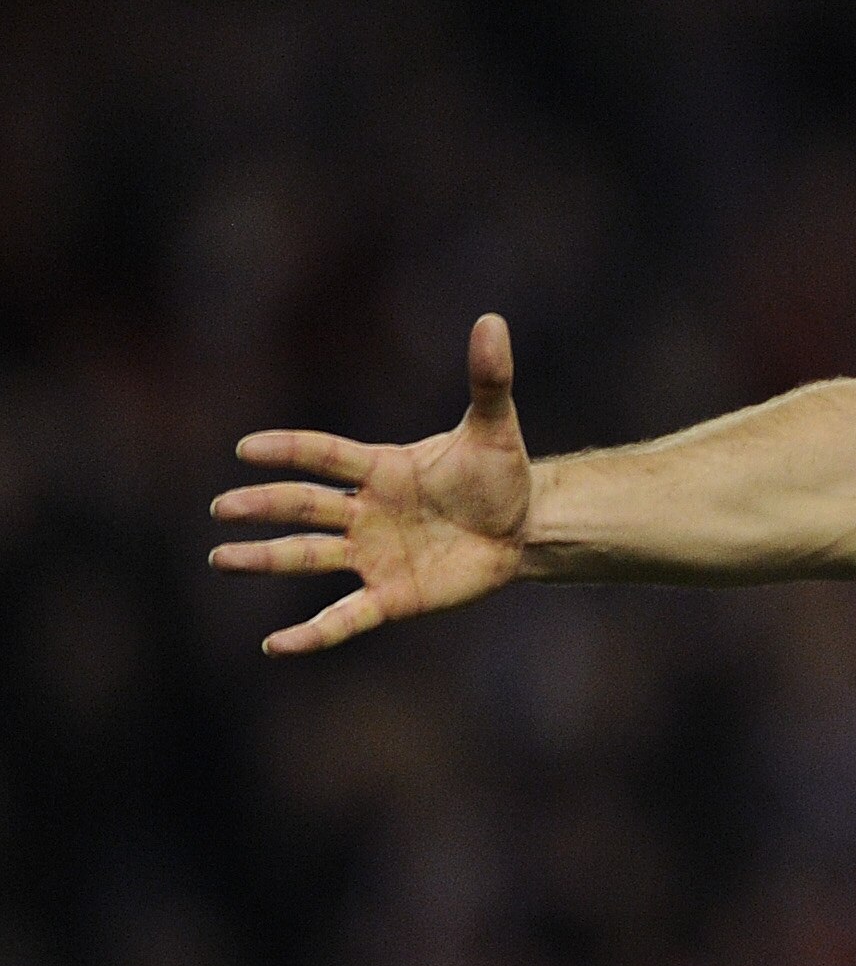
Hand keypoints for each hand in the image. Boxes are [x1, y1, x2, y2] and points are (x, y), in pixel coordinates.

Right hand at [210, 315, 532, 654]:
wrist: (525, 529)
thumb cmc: (501, 476)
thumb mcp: (496, 428)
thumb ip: (488, 378)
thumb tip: (491, 319)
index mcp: (381, 469)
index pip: (326, 456)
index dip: (290, 451)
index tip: (247, 449)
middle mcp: (366, 511)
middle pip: (304, 507)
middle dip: (263, 506)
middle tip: (223, 507)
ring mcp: (373, 555)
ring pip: (307, 556)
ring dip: (264, 558)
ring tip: (220, 559)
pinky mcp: (392, 596)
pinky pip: (344, 618)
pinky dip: (312, 633)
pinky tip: (275, 646)